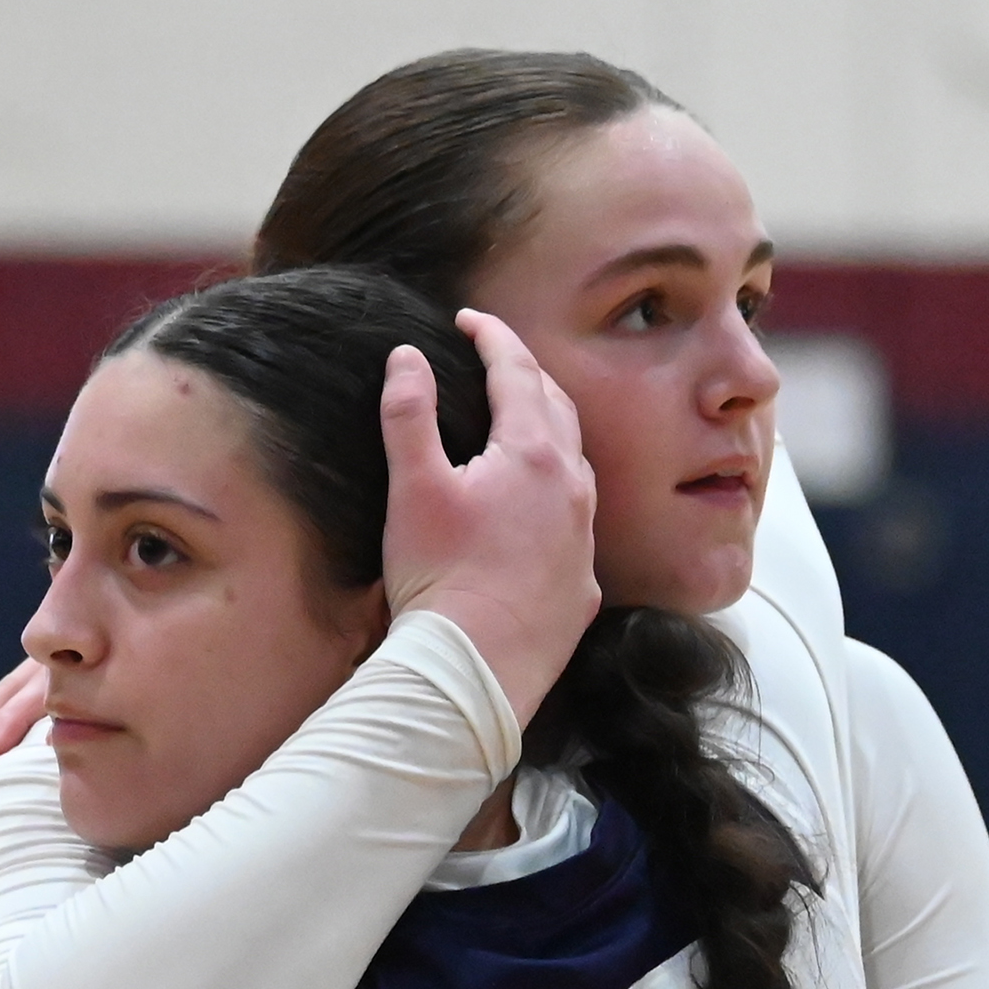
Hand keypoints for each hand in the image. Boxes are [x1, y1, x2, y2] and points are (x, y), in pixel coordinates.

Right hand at [379, 309, 600, 724]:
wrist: (478, 669)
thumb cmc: (441, 578)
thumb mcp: (414, 488)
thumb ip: (409, 414)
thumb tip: (405, 355)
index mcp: (533, 453)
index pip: (517, 371)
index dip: (492, 337)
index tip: (468, 319)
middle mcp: (571, 488)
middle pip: (556, 410)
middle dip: (527, 377)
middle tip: (497, 362)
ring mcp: (583, 538)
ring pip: (575, 466)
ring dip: (550, 435)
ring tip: (522, 428)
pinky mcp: (581, 585)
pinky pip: (577, 525)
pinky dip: (556, 499)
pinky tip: (535, 514)